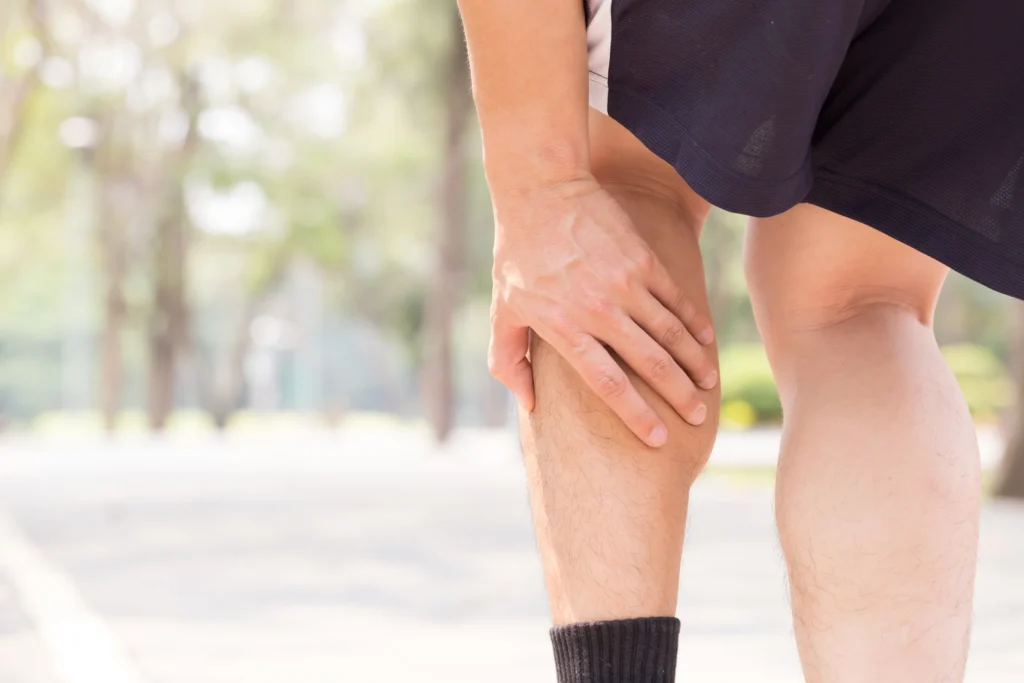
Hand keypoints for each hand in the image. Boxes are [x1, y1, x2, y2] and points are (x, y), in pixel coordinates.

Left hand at [488, 174, 716, 446]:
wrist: (542, 190)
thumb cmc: (517, 255)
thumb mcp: (501, 310)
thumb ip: (508, 361)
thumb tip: (528, 405)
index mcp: (565, 328)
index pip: (607, 383)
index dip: (635, 414)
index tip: (657, 439)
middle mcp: (599, 310)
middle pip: (650, 363)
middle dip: (678, 395)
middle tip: (696, 418)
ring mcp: (625, 284)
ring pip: (670, 333)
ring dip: (694, 362)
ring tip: (709, 385)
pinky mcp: (642, 260)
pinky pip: (676, 298)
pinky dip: (693, 322)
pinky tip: (705, 340)